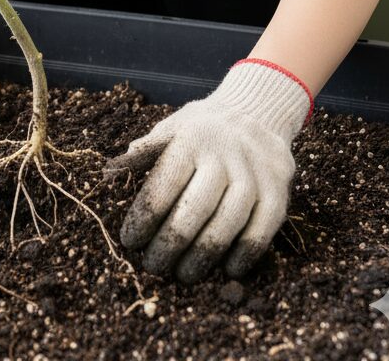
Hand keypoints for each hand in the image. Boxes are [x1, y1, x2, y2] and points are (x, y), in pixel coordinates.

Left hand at [104, 58, 312, 283]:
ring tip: (184, 275)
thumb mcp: (171, 128)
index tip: (130, 241)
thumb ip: (145, 151)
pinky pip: (261, 231)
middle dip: (170, 244)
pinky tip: (227, 269)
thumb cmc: (202, 128)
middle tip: (153, 267)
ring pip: (227, 225)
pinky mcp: (278, 192)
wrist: (256, 112)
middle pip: (194, 210)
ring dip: (203, 256)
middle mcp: (224, 156)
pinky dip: (244, 254)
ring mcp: (254, 175)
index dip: (144, 218)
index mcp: (190, 139)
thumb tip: (109, 172)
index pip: (163, 186)